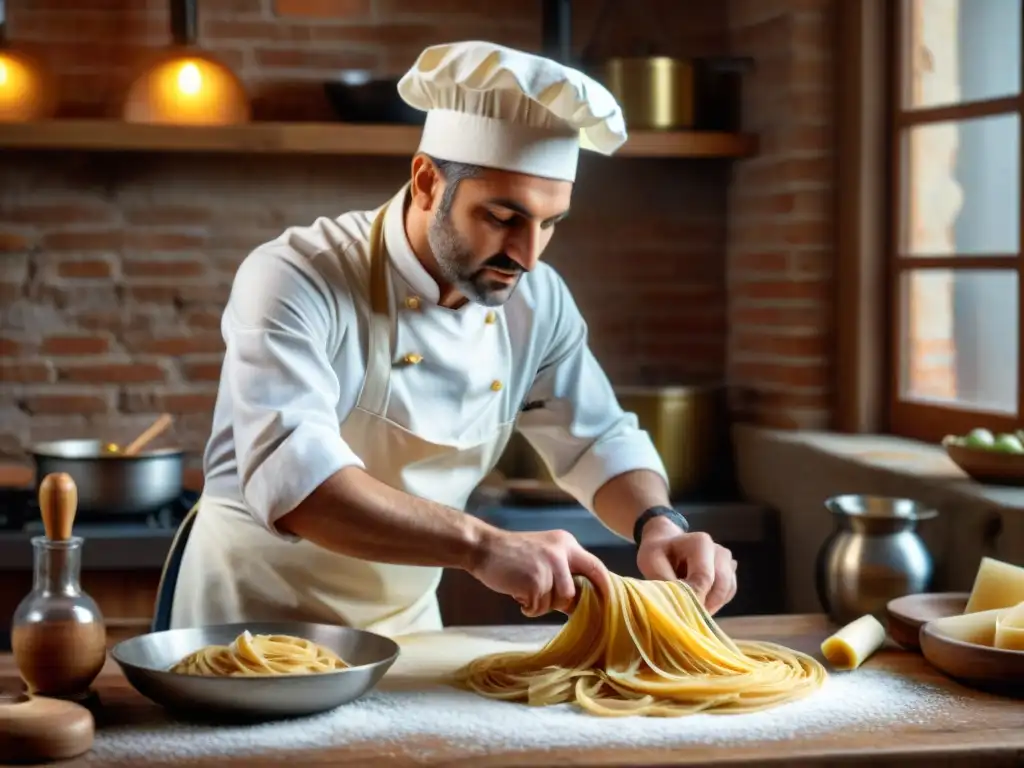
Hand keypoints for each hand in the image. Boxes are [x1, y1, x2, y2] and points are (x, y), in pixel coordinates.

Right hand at [468, 529, 611, 616]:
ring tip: (524, 590)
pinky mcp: (535, 581)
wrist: (483, 548)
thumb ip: (562, 568)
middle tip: (543, 597)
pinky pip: (538, 607)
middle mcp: (561, 553)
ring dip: (539, 604)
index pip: (595, 566)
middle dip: (561, 602)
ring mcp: (549, 567)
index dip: (603, 586)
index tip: (607, 601)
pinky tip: (516, 592)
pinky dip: (527, 606)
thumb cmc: (512, 554)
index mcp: (566, 543)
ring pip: (555, 602)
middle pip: (574, 592)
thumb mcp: (544, 552)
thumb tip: (580, 598)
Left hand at [636, 517, 737, 614]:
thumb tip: (678, 603)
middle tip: (686, 614)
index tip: (679, 609)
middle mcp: (719, 551)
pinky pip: (729, 594)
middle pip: (721, 585)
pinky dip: (715, 602)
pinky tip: (698, 599)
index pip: (704, 578)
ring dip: (711, 604)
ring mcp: (727, 562)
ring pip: (728, 591)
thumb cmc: (657, 553)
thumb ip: (666, 581)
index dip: (693, 598)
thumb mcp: (651, 562)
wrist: (666, 546)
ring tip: (689, 606)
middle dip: (705, 604)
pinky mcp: (730, 573)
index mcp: (700, 543)